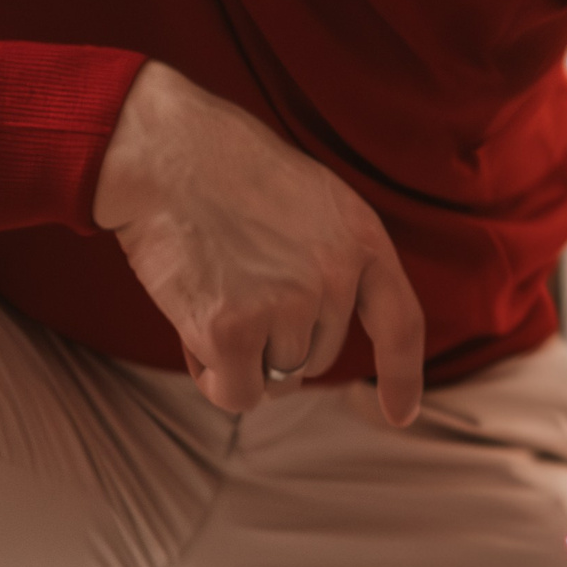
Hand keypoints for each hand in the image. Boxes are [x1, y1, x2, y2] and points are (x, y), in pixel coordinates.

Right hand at [92, 62, 424, 423]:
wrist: (164, 151)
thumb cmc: (225, 171)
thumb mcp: (312, 201)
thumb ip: (332, 260)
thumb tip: (315, 339)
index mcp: (362, 239)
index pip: (401, 324)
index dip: (402, 376)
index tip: (400, 415)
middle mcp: (336, 277)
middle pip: (317, 358)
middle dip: (275, 342)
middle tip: (232, 285)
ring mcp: (288, 304)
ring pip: (275, 377)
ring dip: (238, 355)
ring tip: (211, 289)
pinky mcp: (235, 330)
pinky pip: (236, 392)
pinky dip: (212, 376)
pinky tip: (191, 324)